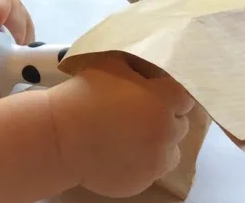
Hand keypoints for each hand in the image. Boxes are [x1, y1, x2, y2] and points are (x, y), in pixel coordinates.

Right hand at [47, 53, 194, 197]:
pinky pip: (151, 171)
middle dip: (162, 118)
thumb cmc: (84, 93)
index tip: (151, 94)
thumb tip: (154, 70)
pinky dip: (141, 162)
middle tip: (137, 114)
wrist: (59, 134)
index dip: (168, 95)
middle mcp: (166, 133)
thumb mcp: (111, 62)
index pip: (184, 98)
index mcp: (162, 100)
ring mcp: (156, 162)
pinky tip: (118, 152)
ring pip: (170, 151)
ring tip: (130, 136)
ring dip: (157, 143)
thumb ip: (140, 65)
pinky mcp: (142, 182)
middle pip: (179, 125)